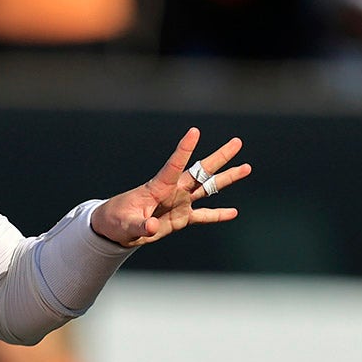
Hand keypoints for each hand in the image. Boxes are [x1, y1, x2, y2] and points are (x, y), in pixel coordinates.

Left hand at [91, 128, 250, 247]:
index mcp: (157, 187)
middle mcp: (172, 191)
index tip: (194, 131)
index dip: (184, 149)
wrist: (115, 230)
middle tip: (237, 142)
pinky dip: (218, 215)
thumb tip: (153, 227)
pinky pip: (204, 216)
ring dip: (226, 178)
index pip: (173, 164)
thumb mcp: (125, 225)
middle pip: (200, 171)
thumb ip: (140, 226)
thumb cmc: (116, 222)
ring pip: (207, 188)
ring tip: (246, 167)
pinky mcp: (181, 217)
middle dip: (219, 157)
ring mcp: (179, 202)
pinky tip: (234, 212)